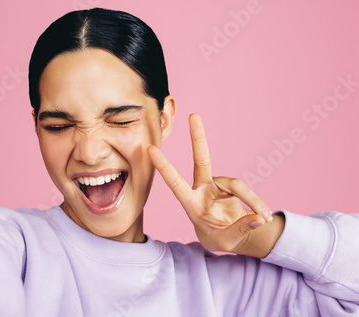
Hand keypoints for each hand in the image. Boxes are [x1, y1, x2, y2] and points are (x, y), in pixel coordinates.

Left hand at [147, 113, 279, 255]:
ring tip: (264, 217)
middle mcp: (202, 190)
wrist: (228, 236)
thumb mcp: (226, 241)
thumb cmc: (219, 237)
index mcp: (191, 204)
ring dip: (252, 200)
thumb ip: (241, 229)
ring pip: (237, 184)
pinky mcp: (230, 185)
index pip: (175, 183)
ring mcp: (216, 185)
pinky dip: (256, 202)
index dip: (164, 166)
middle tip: (194, 115)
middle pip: (201, 159)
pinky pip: (246, 190)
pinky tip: (263, 215)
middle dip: (198, 137)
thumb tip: (259, 218)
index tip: (150, 150)